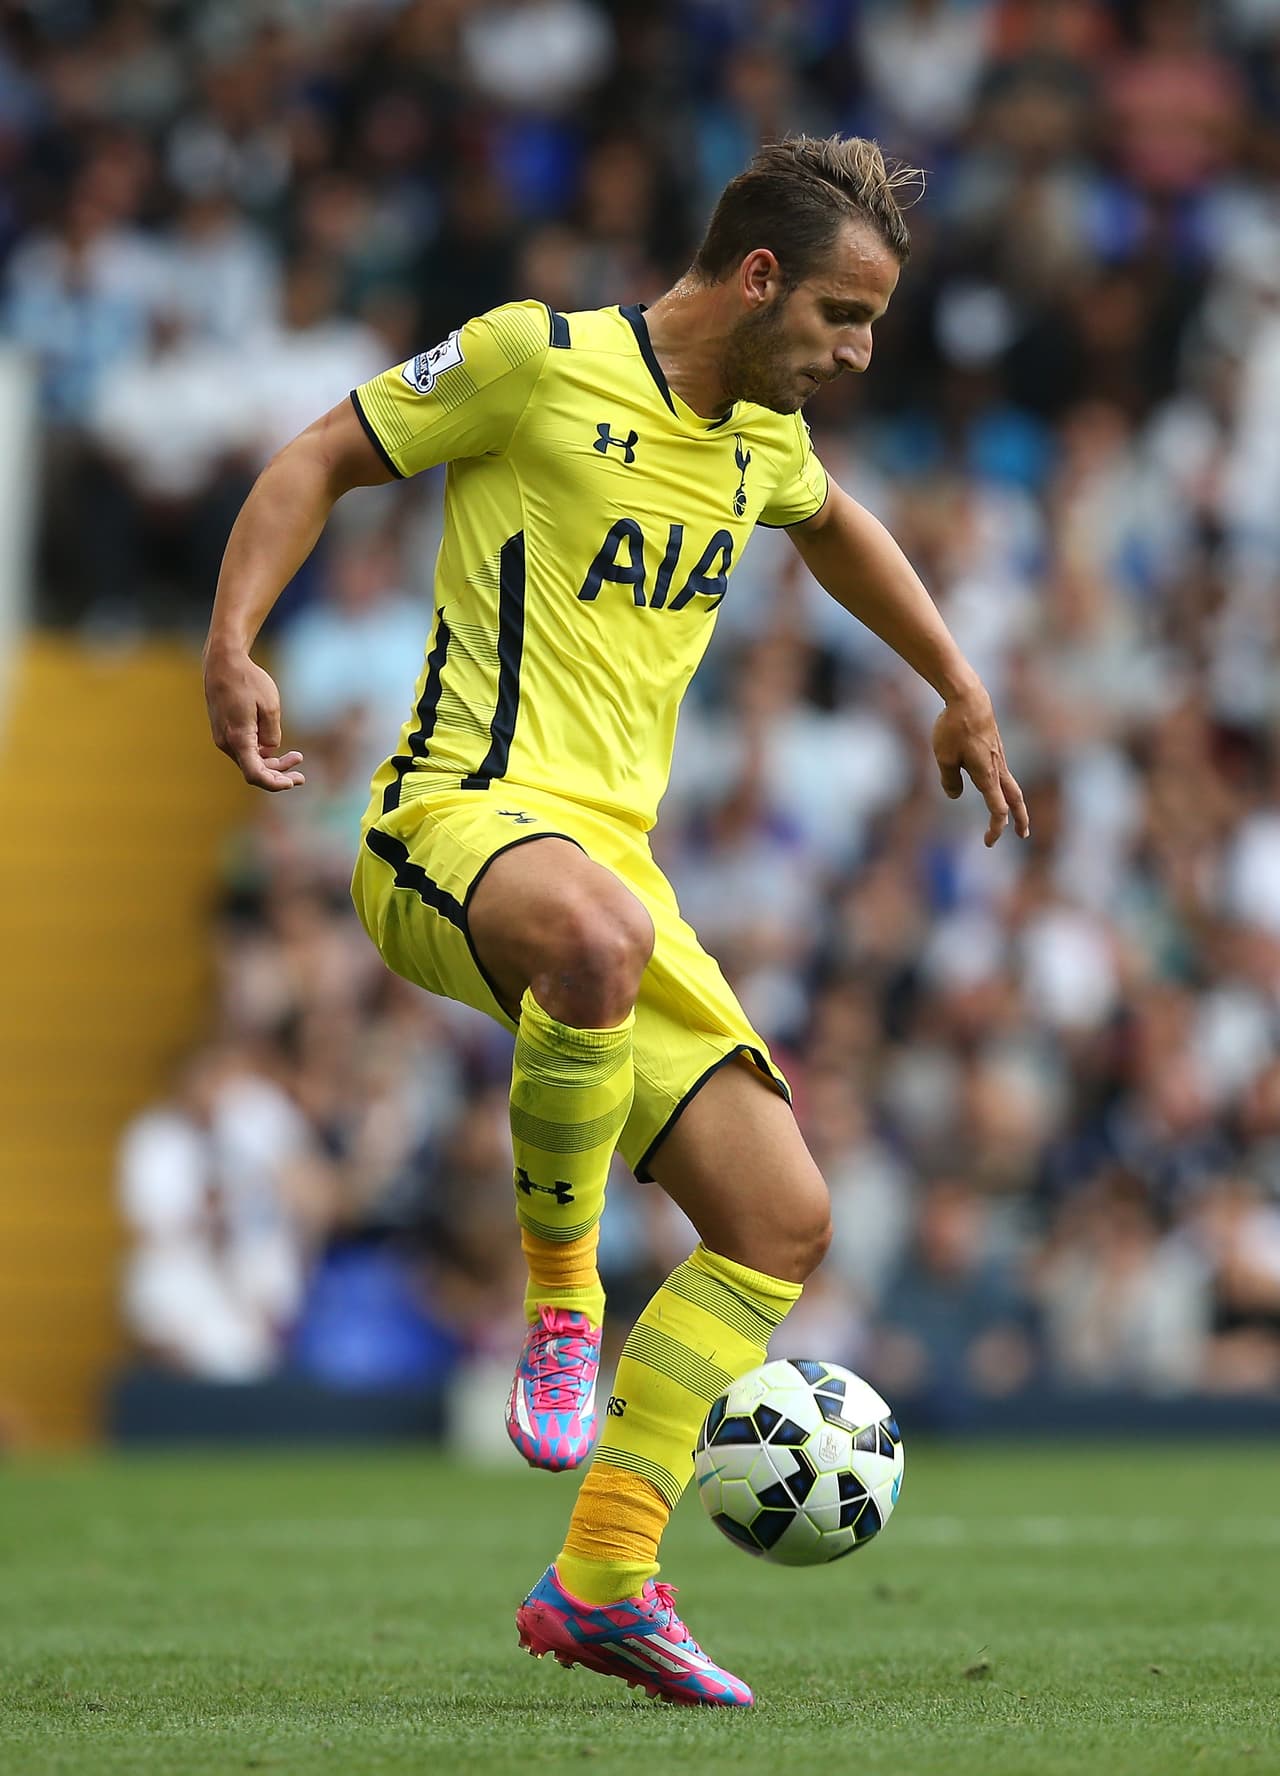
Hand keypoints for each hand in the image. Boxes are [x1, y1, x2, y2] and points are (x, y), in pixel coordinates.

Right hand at [203, 649, 304, 791]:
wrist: (223, 663)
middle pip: (253, 771)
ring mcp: (223, 738)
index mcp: (238, 738)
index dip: (274, 784)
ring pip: (249, 762)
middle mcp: (227, 742)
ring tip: (297, 757)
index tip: (292, 783)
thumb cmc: (248, 681)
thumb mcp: (270, 706)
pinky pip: (244, 751)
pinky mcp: (225, 732)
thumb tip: (270, 751)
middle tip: (301, 777)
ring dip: (272, 765)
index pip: (255, 774)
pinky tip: (278, 750)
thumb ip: (272, 734)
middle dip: (278, 776)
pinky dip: (261, 755)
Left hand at [932, 687, 1028, 846]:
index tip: (989, 842)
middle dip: (1020, 819)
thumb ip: (949, 781)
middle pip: (1015, 798)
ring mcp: (998, 757)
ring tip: (1014, 816)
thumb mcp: (944, 757)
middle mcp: (997, 768)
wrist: (968, 697)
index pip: (998, 808)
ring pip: (1012, 785)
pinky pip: (1002, 773)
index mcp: (987, 775)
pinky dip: (1004, 787)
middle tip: (1023, 835)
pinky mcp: (995, 748)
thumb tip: (955, 795)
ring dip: (1015, 803)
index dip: (996, 827)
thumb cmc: (954, 727)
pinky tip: (993, 786)